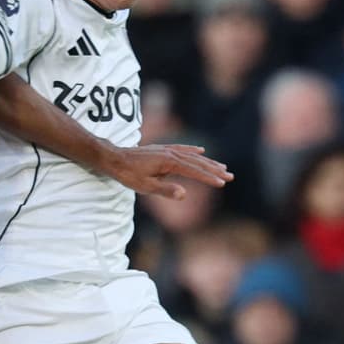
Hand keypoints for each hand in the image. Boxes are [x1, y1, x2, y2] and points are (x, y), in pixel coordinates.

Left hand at [102, 144, 232, 199]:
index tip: (222, 183)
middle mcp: (171, 154)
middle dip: (215, 170)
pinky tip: (201, 150)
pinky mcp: (162, 149)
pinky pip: (182, 149)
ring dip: (208, 162)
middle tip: (230, 176)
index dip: (209, 178)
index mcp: (169, 163)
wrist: (113, 158)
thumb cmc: (128, 175)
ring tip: (222, 166)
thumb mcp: (145, 186)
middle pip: (198, 162)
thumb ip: (165, 190)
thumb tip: (183, 194)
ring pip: (192, 156)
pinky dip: (193, 151)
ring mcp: (167, 150)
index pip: (194, 171)